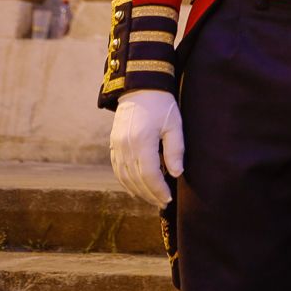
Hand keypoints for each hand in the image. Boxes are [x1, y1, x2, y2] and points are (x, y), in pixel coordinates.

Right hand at [109, 90, 184, 206]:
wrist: (139, 87)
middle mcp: (125, 146)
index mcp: (141, 141)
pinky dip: (126, 181)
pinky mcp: (113, 144)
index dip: (158, 189)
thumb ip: (175, 149)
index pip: (149, 174)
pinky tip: (136, 187)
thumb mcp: (174, 124)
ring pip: (124, 177)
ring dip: (137, 191)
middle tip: (162, 203)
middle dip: (149, 194)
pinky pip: (117, 169)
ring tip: (152, 198)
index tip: (168, 199)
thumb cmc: (162, 104)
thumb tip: (177, 174)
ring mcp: (116, 146)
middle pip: (136, 179)